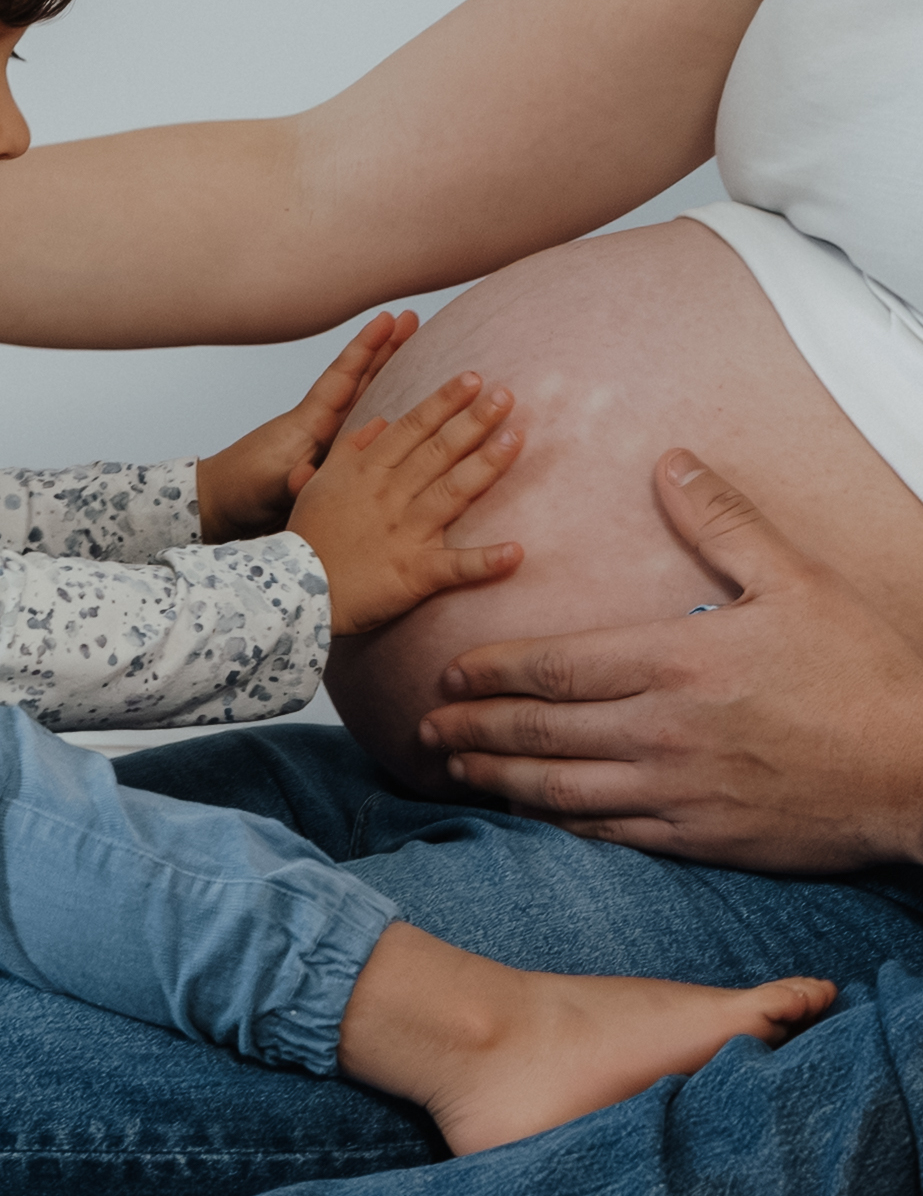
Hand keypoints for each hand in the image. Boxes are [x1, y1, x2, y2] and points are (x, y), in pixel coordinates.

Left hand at [196, 309, 417, 541]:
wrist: (221, 509)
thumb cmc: (238, 493)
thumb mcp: (265, 489)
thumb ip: (288, 483)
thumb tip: (305, 477)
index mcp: (308, 426)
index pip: (343, 380)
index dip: (365, 349)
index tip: (387, 318)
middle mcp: (322, 428)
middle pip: (362, 381)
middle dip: (388, 350)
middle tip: (412, 317)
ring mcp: (328, 442)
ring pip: (368, 401)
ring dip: (392, 376)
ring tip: (419, 350)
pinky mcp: (332, 462)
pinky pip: (367, 431)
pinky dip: (390, 418)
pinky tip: (408, 413)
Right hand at [289, 372, 523, 634]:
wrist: (294, 591)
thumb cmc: (308, 538)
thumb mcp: (321, 482)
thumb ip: (351, 449)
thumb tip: (379, 420)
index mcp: (368, 472)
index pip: (412, 428)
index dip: (444, 401)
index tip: (473, 378)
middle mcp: (389, 496)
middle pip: (438, 451)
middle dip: (474, 420)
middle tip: (507, 395)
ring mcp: (404, 532)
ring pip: (451, 492)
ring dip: (486, 466)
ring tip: (517, 439)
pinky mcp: (414, 573)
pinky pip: (455, 566)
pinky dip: (486, 561)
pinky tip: (516, 552)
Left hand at [419, 449, 922, 872]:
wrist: (913, 772)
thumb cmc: (859, 673)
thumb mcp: (796, 579)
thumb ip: (723, 521)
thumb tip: (670, 463)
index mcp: (677, 660)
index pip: (558, 664)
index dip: (495, 669)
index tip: (452, 670)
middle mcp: (661, 729)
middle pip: (542, 729)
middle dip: (475, 725)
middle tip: (427, 725)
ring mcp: (675, 790)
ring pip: (561, 789)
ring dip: (499, 776)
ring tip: (456, 767)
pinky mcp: (696, 837)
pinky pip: (607, 832)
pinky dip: (557, 822)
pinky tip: (530, 814)